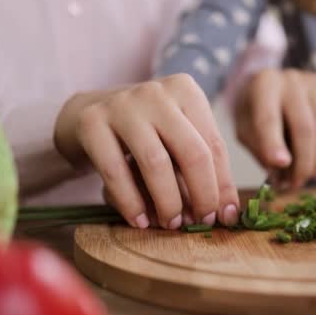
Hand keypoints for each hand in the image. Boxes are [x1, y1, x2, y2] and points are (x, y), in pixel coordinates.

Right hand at [54, 74, 239, 228]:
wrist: (88, 114)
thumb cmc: (145, 131)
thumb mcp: (177, 137)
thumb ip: (202, 168)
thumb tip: (226, 213)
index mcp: (186, 90)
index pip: (214, 145)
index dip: (223, 185)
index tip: (226, 216)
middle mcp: (156, 93)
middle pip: (192, 152)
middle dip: (202, 194)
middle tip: (201, 223)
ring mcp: (122, 105)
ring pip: (155, 162)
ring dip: (168, 201)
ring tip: (172, 224)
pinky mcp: (91, 122)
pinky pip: (116, 171)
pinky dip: (130, 202)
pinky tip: (139, 221)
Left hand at [235, 69, 315, 187]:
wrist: (278, 91)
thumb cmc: (257, 114)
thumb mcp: (247, 130)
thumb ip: (260, 150)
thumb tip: (281, 176)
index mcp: (263, 85)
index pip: (269, 118)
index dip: (274, 143)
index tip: (280, 164)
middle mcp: (291, 79)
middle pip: (305, 127)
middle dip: (303, 162)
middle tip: (296, 183)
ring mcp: (315, 82)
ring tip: (310, 175)